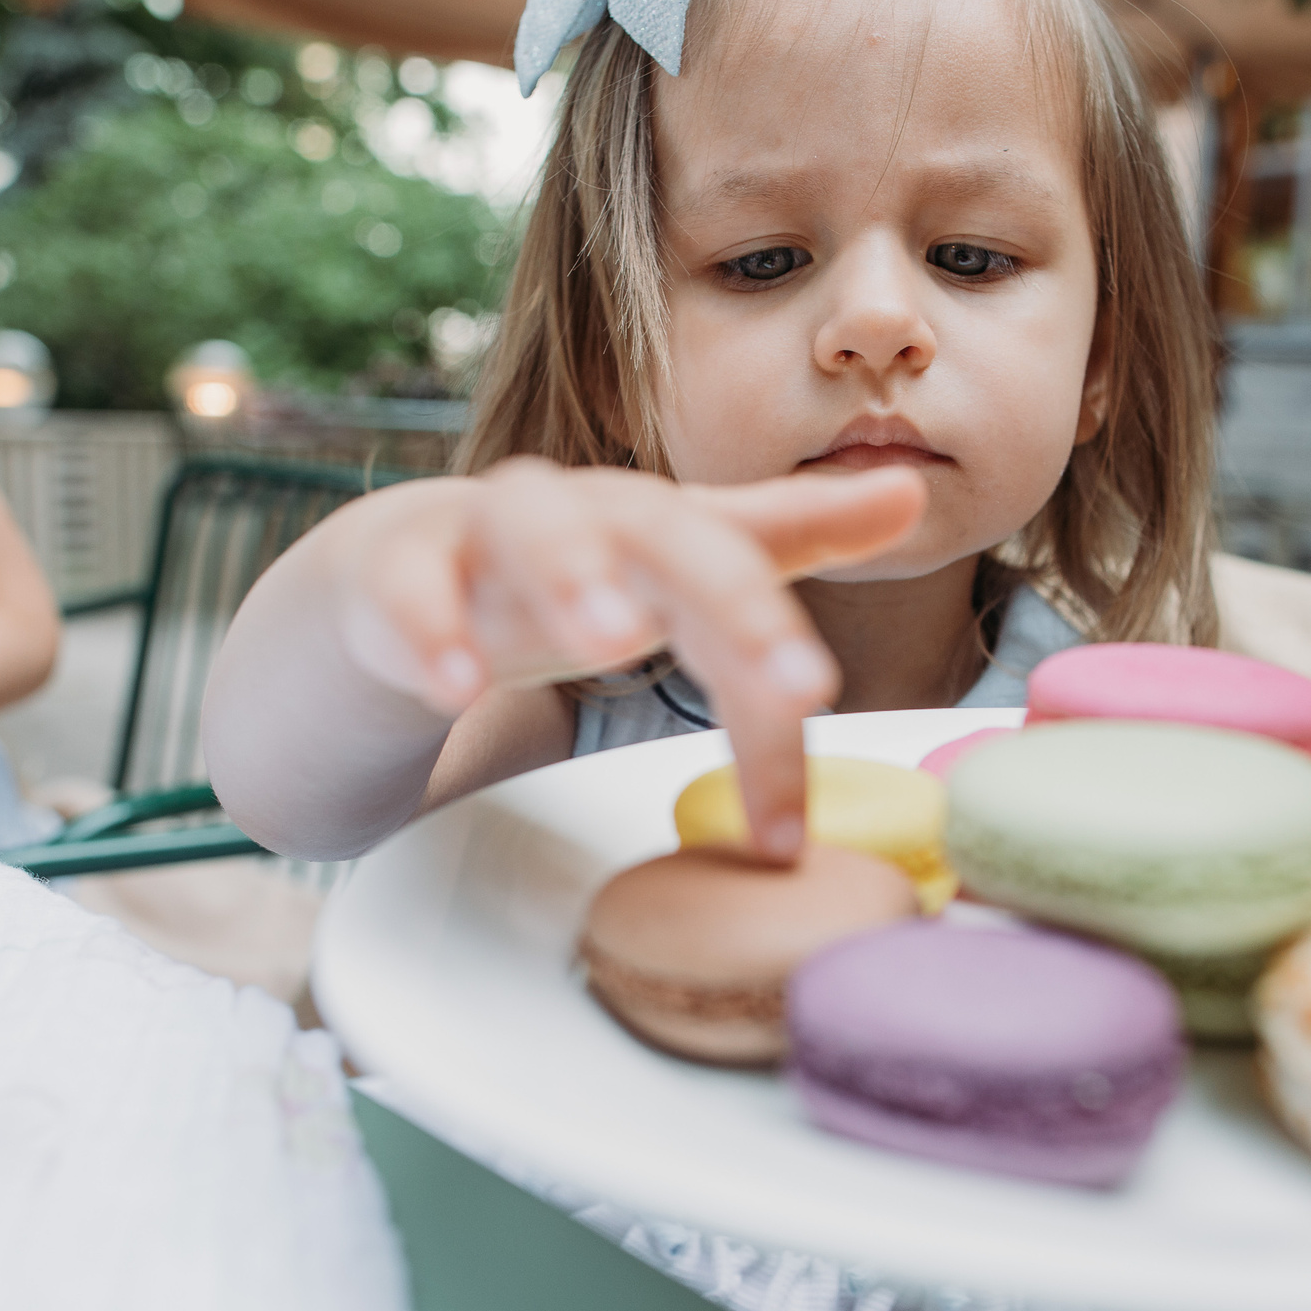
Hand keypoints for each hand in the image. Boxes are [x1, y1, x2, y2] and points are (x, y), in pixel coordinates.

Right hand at [336, 457, 924, 859]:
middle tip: (795, 684)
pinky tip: (452, 688)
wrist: (400, 568)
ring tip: (614, 641)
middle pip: (666, 534)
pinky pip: (408, 589)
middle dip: (732, 603)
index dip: (786, 680)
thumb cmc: (568, 573)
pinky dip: (430, 630)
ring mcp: (485, 533)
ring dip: (576, 578)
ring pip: (532, 529)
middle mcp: (587, 515)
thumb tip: (914, 488)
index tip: (794, 823)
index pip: (746, 588)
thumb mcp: (679, 560)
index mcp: (661, 525)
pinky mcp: (396, 567)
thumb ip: (790, 534)